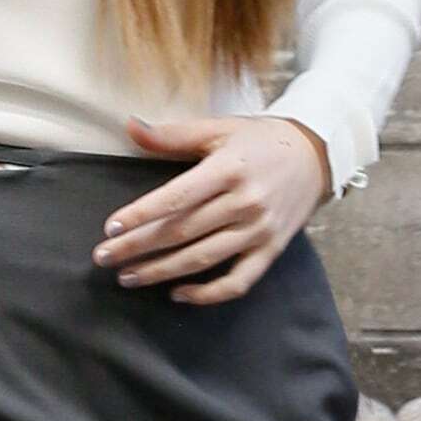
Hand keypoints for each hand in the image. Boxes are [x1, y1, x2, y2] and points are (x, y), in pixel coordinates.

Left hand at [91, 113, 331, 303]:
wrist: (317, 155)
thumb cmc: (261, 140)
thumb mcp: (219, 129)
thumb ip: (173, 134)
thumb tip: (130, 126)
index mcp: (229, 169)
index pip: (177, 198)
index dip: (141, 215)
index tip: (111, 228)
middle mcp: (245, 202)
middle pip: (182, 232)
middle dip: (138, 247)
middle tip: (104, 258)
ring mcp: (259, 230)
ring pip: (203, 259)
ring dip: (161, 272)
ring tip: (128, 276)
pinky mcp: (271, 250)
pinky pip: (238, 282)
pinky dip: (207, 294)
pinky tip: (178, 294)